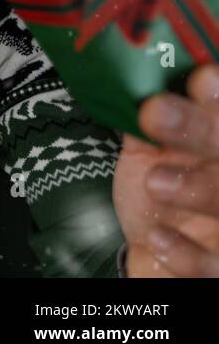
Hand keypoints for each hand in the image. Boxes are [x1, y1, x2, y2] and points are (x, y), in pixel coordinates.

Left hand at [114, 65, 218, 276]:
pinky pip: (215, 265)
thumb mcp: (150, 157)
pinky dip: (188, 254)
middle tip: (157, 111)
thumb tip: (133, 78)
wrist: (154, 258)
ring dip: (200, 188)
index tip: (200, 78)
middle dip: (203, 128)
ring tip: (157, 182)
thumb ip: (148, 126)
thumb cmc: (160, 202)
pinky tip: (158, 237)